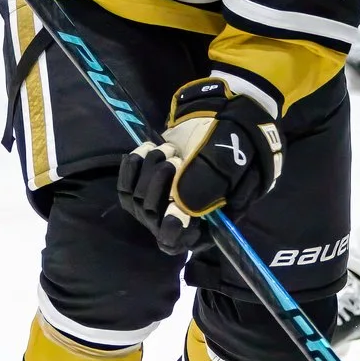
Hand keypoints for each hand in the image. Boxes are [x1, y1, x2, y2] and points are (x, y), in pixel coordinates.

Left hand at [117, 78, 283, 254]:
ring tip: (170, 150)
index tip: (172, 210)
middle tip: (178, 159)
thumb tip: (180, 209)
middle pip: (153, 218)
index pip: (180, 242)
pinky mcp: (144, 186)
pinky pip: (125, 187)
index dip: (172, 230)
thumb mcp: (228, 163)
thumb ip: (207, 186)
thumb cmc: (234, 145)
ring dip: (150, 170)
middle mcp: (181, 219)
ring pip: (138, 201)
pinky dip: (133, 166)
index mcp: (208, 224)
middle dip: (162, 184)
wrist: (221, 118)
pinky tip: (147, 148)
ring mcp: (161, 203)